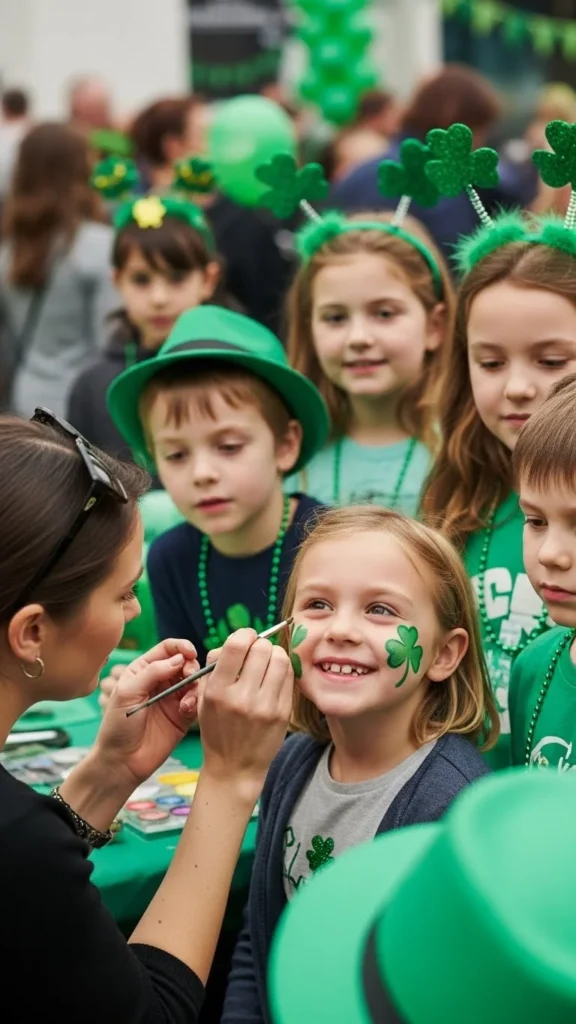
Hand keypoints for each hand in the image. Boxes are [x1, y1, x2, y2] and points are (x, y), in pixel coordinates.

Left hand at [92, 638, 199, 788]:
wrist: (122, 762)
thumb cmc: (117, 726)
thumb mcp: (127, 693)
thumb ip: (152, 672)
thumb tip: (179, 658)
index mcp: (143, 670)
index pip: (167, 649)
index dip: (181, 647)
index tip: (190, 653)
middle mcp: (160, 681)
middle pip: (185, 662)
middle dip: (191, 665)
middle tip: (189, 675)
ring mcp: (173, 698)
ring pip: (194, 681)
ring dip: (195, 685)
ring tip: (186, 699)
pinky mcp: (183, 716)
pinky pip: (197, 701)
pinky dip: (196, 701)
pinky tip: (186, 710)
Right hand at [197, 628, 293, 799]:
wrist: (234, 767)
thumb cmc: (217, 728)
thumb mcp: (204, 698)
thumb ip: (216, 665)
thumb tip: (239, 640)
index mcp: (217, 691)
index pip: (236, 645)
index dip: (244, 634)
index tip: (246, 638)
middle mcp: (241, 698)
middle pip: (262, 648)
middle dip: (260, 644)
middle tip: (257, 652)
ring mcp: (265, 706)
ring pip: (280, 659)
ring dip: (275, 655)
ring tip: (268, 663)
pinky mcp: (283, 713)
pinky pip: (289, 677)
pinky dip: (283, 670)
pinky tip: (275, 677)